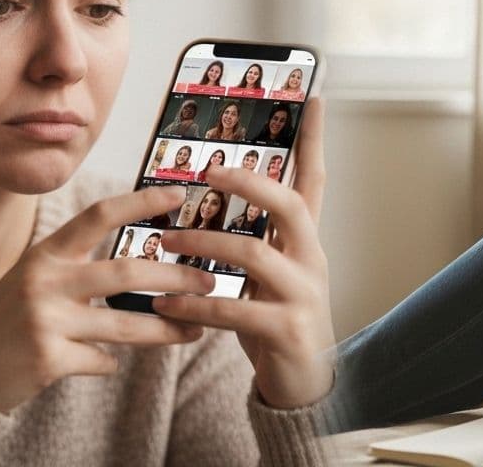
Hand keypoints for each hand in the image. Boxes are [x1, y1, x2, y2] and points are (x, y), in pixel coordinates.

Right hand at [0, 185, 213, 412]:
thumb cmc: (10, 318)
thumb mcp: (36, 278)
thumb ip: (79, 265)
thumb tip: (148, 257)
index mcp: (46, 253)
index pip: (98, 215)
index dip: (141, 202)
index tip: (179, 195)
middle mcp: (45, 280)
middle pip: (126, 271)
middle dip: (176, 277)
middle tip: (209, 280)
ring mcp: (45, 320)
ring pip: (125, 325)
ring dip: (166, 329)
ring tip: (195, 329)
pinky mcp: (48, 359)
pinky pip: (102, 361)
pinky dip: (110, 363)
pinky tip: (110, 362)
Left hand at [152, 97, 334, 409]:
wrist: (305, 384)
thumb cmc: (278, 318)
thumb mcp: (271, 272)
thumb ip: (255, 237)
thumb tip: (217, 194)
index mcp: (306, 241)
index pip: (315, 180)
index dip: (315, 140)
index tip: (317, 98)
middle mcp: (312, 260)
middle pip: (289, 207)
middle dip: (250, 184)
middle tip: (209, 170)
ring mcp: (304, 295)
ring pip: (255, 256)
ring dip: (206, 245)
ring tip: (167, 244)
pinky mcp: (287, 331)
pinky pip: (236, 312)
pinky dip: (196, 307)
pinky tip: (165, 305)